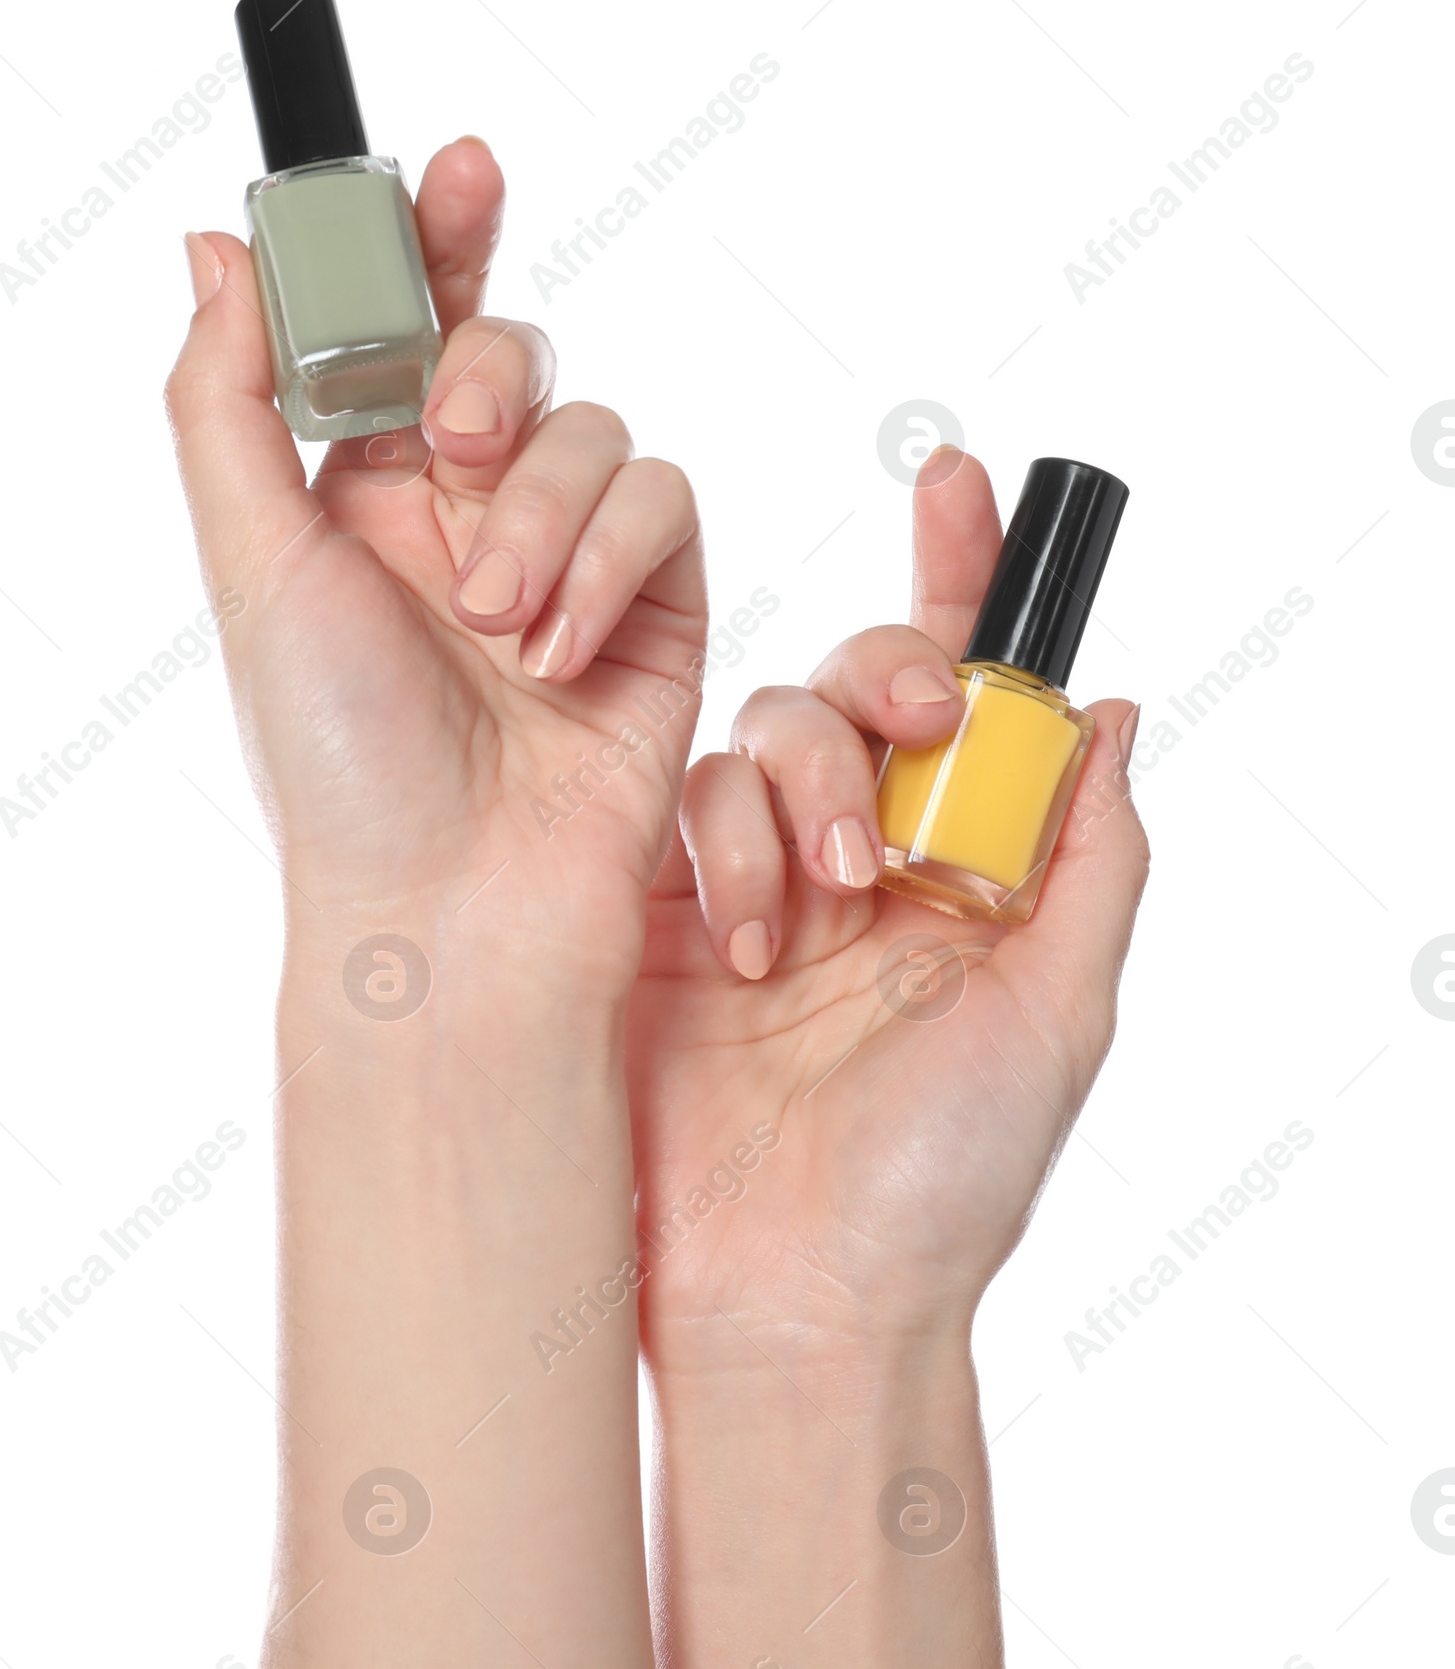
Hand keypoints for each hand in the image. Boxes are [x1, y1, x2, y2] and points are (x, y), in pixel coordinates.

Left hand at [167, 138, 705, 991]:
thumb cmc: (341, 761)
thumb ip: (229, 396)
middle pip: (511, 353)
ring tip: (497, 624)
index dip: (432, 238)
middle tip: (453, 440)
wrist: (460, 907)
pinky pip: (664, 506)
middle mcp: (466, 515)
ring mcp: (566, 557)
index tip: (457, 168)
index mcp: (359, 496)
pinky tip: (565, 651)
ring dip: (543, 515)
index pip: (403, 330)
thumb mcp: (256, 565)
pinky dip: (614, 566)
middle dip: (490, 374)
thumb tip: (213, 250)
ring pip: (594, 429)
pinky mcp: (657, 602)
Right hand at [630, 446, 1147, 1364]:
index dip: (962, 582)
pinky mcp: (664, 907)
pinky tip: (745, 937)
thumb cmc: (947, 1175)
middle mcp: (858, 855)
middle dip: (880, 691)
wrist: (795, 1295)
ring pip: (765, 728)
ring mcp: (756, 876)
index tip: (959, 481)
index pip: (965, 696)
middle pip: (856, 684)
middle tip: (904, 759)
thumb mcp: (1060, 1009)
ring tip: (814, 910)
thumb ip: (1093, 857)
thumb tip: (1112, 710)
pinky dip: (725, 842)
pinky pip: (688, 803)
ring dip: (800, 788)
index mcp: (962, 870)